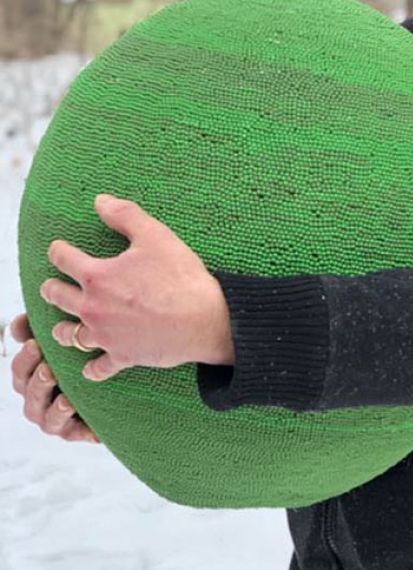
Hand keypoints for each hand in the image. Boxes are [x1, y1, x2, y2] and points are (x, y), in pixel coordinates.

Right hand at [9, 315, 98, 441]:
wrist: (118, 387)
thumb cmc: (83, 358)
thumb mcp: (65, 342)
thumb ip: (42, 330)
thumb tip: (19, 322)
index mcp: (31, 375)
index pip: (20, 368)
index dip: (25, 357)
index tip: (35, 344)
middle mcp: (37, 398)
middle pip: (28, 391)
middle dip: (37, 379)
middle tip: (48, 367)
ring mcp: (52, 417)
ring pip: (43, 413)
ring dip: (52, 404)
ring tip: (64, 395)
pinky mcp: (72, 432)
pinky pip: (68, 431)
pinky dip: (71, 421)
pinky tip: (75, 410)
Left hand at [40, 194, 232, 383]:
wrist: (205, 320)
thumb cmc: (181, 277)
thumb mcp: (156, 236)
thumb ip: (125, 216)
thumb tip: (100, 201)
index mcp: (97, 276)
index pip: (63, 259)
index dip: (59, 250)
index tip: (59, 248)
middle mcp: (93, 307)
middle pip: (57, 297)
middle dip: (51, 288)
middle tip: (52, 286)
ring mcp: (105, 335)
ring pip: (68, 335)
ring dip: (62, 328)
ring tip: (63, 325)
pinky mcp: (121, 357)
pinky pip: (97, 368)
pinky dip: (91, 368)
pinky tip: (90, 365)